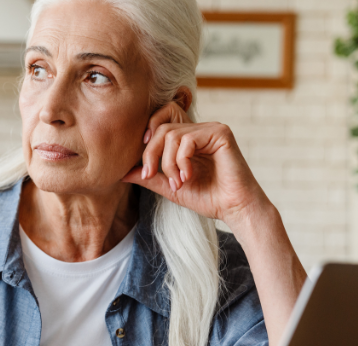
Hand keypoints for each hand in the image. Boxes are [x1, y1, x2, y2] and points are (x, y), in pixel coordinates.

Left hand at [123, 102, 270, 226]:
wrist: (234, 209)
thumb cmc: (208, 198)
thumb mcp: (170, 187)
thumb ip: (149, 177)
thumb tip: (123, 172)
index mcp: (189, 139)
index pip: (160, 125)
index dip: (147, 141)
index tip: (144, 169)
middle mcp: (200, 129)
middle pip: (162, 128)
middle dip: (151, 155)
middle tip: (151, 176)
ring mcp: (211, 128)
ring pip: (171, 134)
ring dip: (168, 163)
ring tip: (178, 183)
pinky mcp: (220, 133)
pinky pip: (187, 139)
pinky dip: (181, 161)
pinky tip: (188, 177)